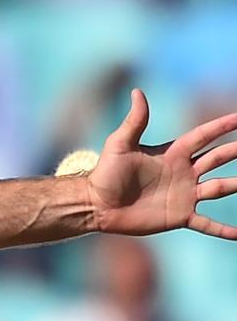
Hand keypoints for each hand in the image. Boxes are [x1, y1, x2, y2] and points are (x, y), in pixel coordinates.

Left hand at [89, 89, 236, 238]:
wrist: (97, 205)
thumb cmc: (105, 173)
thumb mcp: (120, 144)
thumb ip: (135, 121)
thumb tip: (137, 91)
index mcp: (172, 154)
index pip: (204, 136)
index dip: (222, 126)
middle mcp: (184, 173)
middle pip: (219, 158)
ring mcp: (184, 195)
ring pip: (220, 188)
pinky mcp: (180, 216)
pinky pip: (207, 223)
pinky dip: (224, 230)